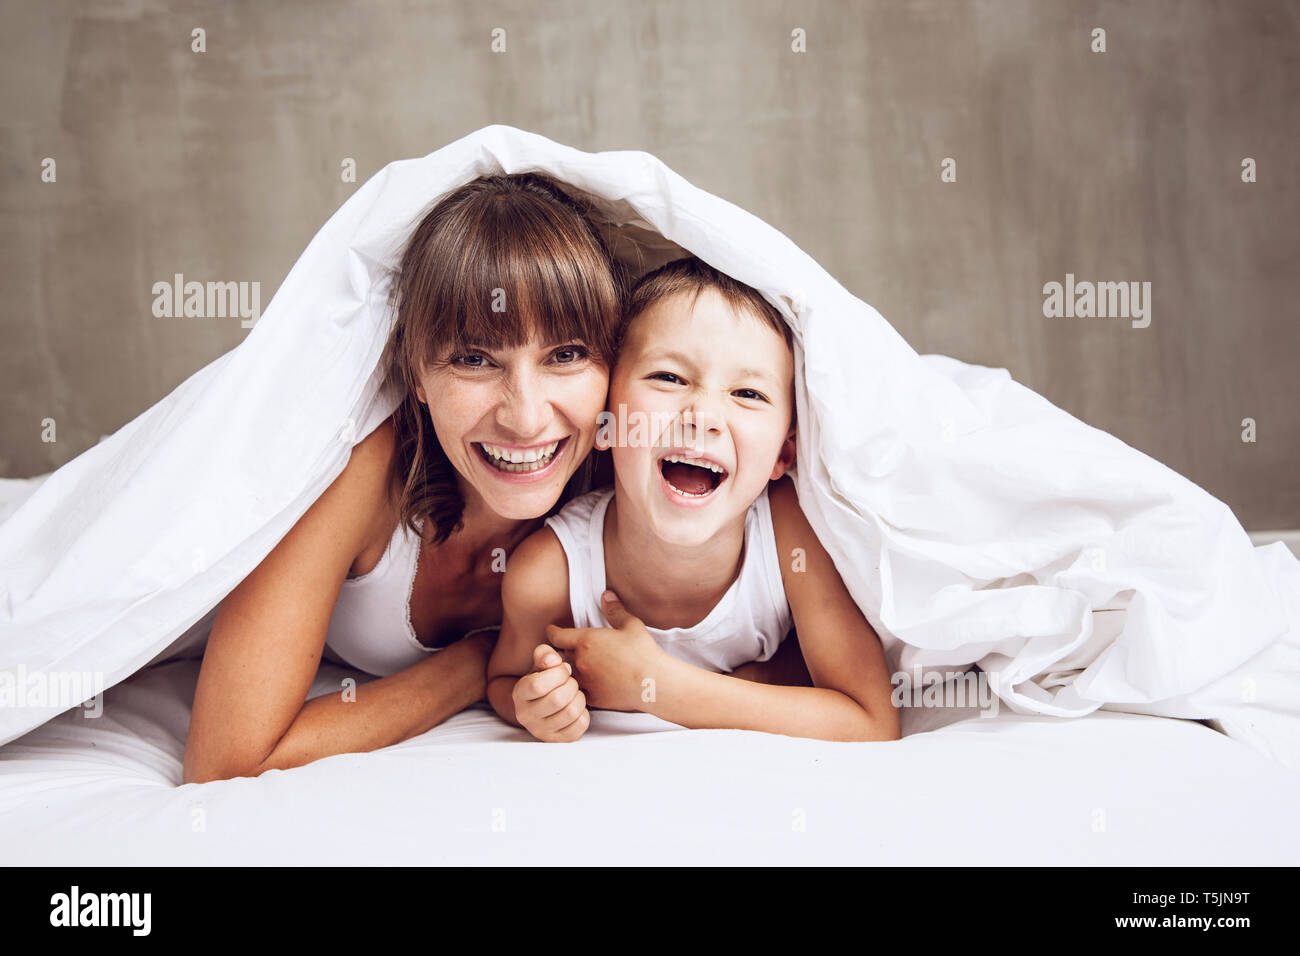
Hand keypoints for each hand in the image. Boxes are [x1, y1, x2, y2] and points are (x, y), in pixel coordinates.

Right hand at [510, 643, 589, 741]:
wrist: (544, 704)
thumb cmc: (545, 680)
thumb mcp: (541, 664)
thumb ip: (545, 655)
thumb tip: (553, 661)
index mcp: (519, 694)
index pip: (538, 685)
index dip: (558, 674)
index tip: (564, 670)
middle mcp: (525, 716)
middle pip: (557, 699)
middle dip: (571, 685)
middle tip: (571, 682)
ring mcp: (540, 731)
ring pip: (571, 712)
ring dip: (579, 698)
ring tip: (575, 694)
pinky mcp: (557, 740)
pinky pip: (580, 725)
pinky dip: (584, 713)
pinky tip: (577, 708)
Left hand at [546, 590, 664, 712]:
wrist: (653, 683)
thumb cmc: (643, 652)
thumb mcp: (631, 625)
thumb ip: (614, 610)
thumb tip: (606, 594)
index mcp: (586, 641)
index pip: (556, 636)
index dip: (552, 632)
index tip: (552, 630)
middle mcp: (580, 662)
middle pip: (558, 656)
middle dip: (559, 652)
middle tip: (563, 650)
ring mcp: (585, 682)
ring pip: (566, 676)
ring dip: (568, 672)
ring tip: (572, 670)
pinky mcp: (592, 698)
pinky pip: (577, 693)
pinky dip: (578, 689)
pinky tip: (585, 686)